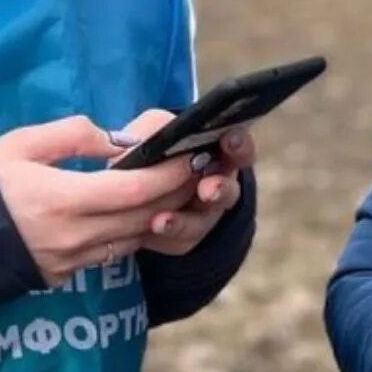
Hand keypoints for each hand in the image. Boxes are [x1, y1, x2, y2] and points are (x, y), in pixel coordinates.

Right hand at [0, 115, 200, 284]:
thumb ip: (71, 136)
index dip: (169, 173)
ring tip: (180, 186)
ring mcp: (72, 260)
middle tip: (199, 167)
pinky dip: (136, 230)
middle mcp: (73, 236)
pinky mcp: (67, 274)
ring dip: (163, 214)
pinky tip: (145, 211)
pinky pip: (116, 252)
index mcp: (61, 199)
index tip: (190, 154)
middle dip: (177, 192)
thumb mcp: (20, 144)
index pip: (135, 189)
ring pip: (135, 239)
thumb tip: (115, 139)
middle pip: (144, 216)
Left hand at [111, 109, 254, 257]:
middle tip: (208, 190)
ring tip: (161, 221)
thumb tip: (160, 137)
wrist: (132, 187)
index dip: (239, 145)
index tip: (230, 141)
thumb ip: (156, 128)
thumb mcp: (150, 131)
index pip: (239, 149)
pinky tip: (145, 233)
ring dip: (182, 223)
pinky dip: (162, 237)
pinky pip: (179, 242)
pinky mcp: (184, 239)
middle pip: (227, 192)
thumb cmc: (148, 149)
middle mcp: (217, 186)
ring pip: (201, 223)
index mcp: (218, 153)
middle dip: (218, 190)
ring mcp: (204, 216)